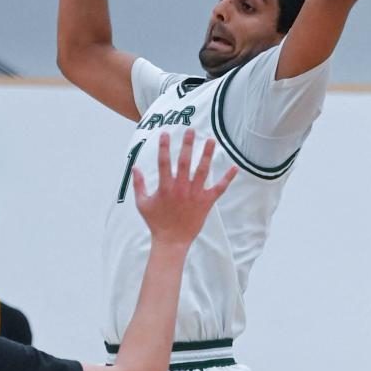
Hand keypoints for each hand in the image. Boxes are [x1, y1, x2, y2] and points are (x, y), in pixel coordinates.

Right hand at [133, 130, 236, 245]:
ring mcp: (195, 195)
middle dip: (187, 145)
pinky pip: (219, 188)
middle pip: (184, 162)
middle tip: (190, 130)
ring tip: (211, 140)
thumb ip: (138, 185)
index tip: (165, 133)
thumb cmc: (156, 223)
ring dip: (206, 155)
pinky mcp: (206, 202)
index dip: (164, 147)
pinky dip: (228, 178)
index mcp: (165, 188)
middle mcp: (181, 188)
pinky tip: (235, 167)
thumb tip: (135, 167)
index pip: (164, 163)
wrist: (172, 241)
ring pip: (202, 171)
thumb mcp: (142, 203)